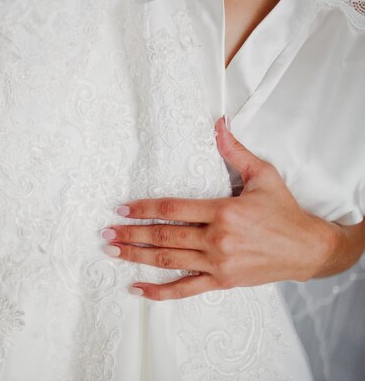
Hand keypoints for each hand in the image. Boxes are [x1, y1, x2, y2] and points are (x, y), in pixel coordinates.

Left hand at [101, 116, 345, 300]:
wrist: (308, 250)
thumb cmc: (285, 212)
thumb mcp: (263, 176)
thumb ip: (235, 152)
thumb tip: (219, 124)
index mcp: (223, 211)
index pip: (172, 208)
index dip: (143, 208)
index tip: (122, 209)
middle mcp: (217, 239)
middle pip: (164, 235)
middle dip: (131, 233)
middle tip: (106, 233)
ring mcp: (218, 263)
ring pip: (168, 260)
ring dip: (136, 256)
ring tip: (112, 252)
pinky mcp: (222, 281)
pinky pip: (185, 288)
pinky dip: (160, 291)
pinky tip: (138, 288)